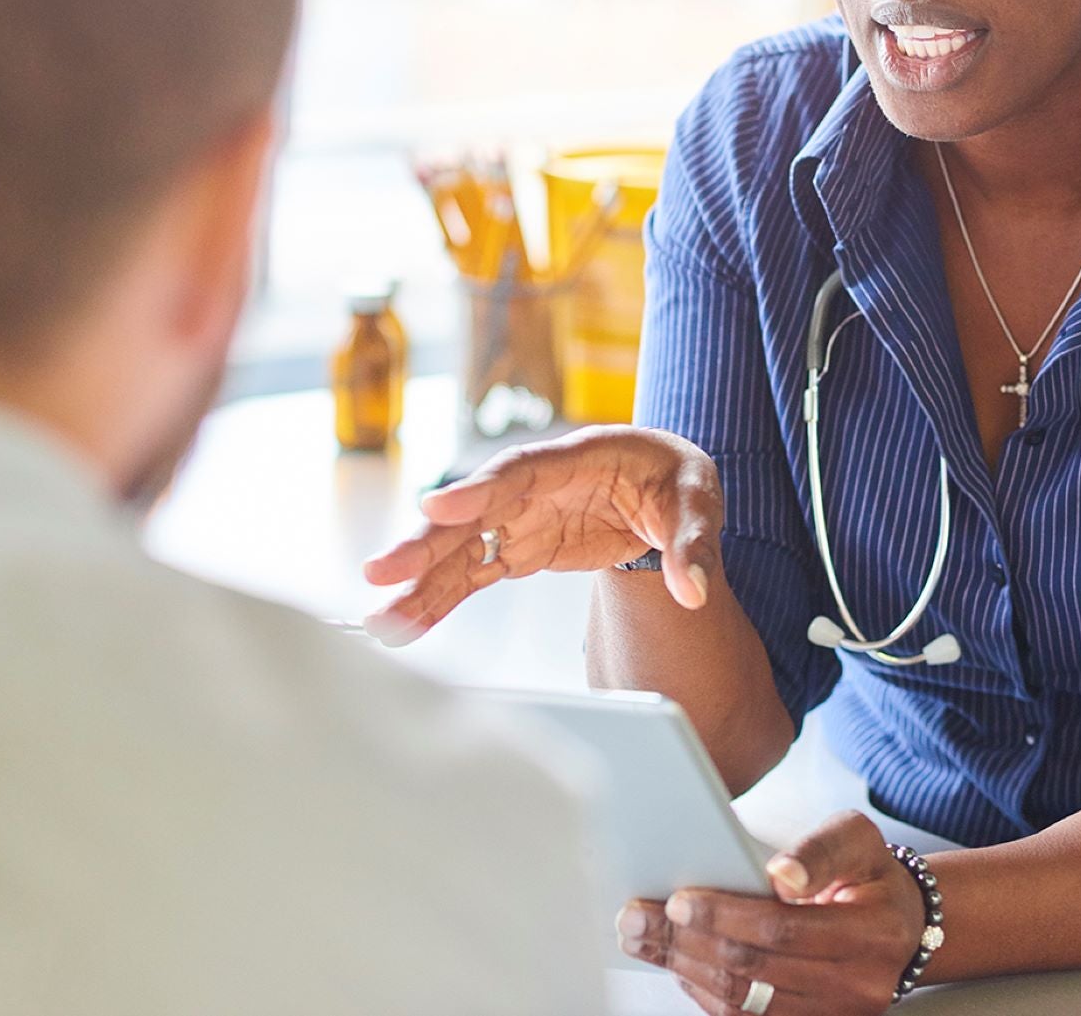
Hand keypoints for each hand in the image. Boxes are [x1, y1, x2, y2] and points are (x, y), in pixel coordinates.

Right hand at [360, 425, 723, 643]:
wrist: (663, 486)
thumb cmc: (676, 479)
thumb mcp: (699, 499)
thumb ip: (694, 544)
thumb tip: (694, 591)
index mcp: (578, 456)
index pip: (521, 470)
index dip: (477, 488)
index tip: (436, 507)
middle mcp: (535, 484)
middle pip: (472, 511)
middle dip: (425, 542)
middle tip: (381, 572)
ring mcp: (521, 517)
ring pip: (461, 549)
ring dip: (420, 582)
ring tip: (381, 618)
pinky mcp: (519, 548)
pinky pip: (473, 575)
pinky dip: (440, 599)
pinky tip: (407, 624)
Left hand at [615, 811, 927, 1015]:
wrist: (901, 925)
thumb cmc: (868, 875)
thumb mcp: (857, 841)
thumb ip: (819, 851)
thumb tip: (781, 875)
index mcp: (870, 933)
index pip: (784, 930)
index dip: (725, 916)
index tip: (678, 900)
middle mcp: (857, 985)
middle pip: (754, 971)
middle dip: (686, 943)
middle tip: (637, 919)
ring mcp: (834, 1014)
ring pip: (745, 1003)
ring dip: (685, 970)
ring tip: (644, 940)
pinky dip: (706, 994)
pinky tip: (679, 965)